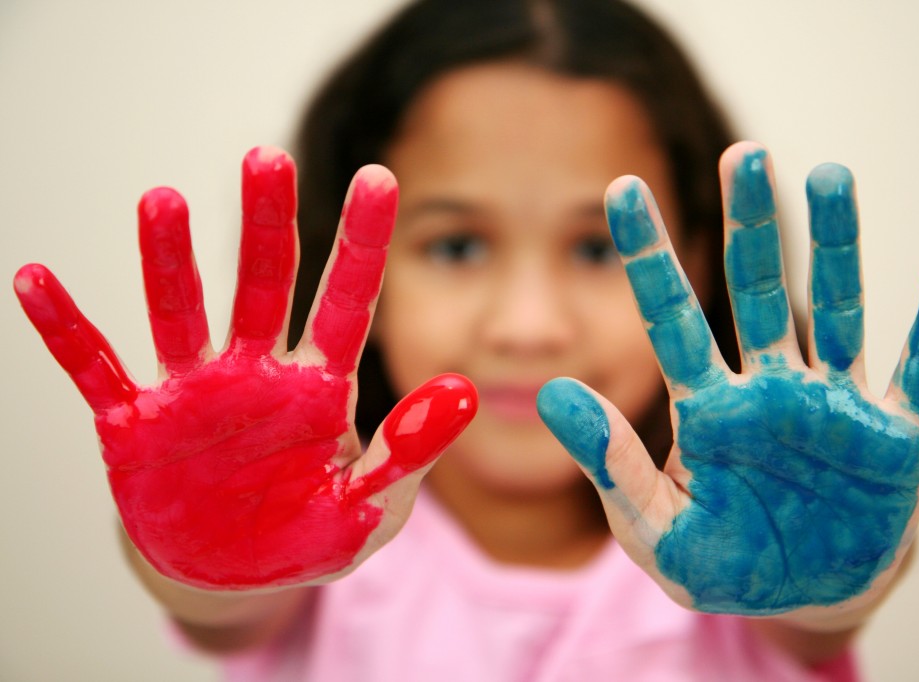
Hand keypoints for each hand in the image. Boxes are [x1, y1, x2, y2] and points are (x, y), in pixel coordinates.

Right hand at [14, 147, 475, 590]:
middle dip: (266, 225)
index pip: (347, 301)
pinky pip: (96, 368)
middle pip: (265, 285)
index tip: (379, 177)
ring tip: (162, 201)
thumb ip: (408, 453)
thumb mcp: (367, 506)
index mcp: (319, 388)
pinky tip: (36, 281)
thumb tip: (466, 394)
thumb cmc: (308, 534)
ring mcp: (193, 392)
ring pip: (180, 312)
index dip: (362, 242)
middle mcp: (256, 372)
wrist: (232, 577)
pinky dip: (67, 330)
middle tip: (266, 159)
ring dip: (168, 260)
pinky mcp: (136, 423)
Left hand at [537, 141, 918, 622]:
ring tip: (830, 176)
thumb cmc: (722, 563)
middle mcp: (770, 389)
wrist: (803, 598)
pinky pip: (918, 368)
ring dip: (838, 247)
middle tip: (744, 153)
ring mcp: (834, 405)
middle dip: (750, 225)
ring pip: (838, 310)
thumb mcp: (654, 527)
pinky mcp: (892, 434)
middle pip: (757, 291)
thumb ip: (611, 464)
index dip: (647, 254)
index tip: (621, 189)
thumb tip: (551, 395)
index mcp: (709, 408)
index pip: (670, 317)